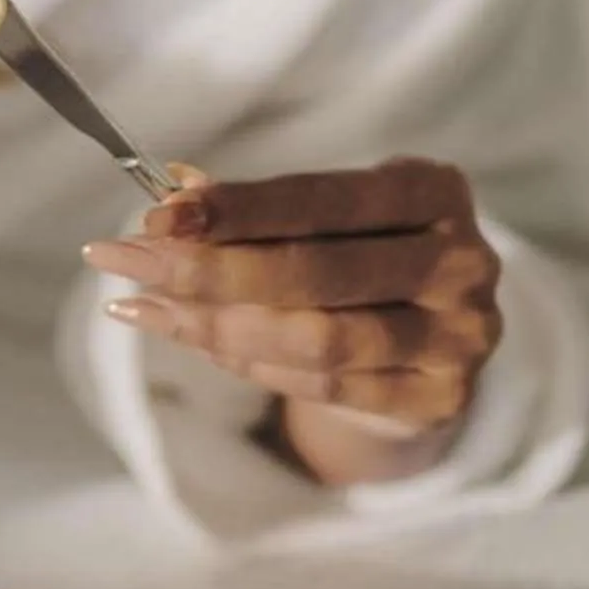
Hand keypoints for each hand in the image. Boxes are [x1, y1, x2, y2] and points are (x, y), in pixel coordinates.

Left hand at [82, 159, 503, 486]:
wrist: (433, 345)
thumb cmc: (362, 259)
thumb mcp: (325, 218)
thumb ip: (256, 208)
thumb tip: (173, 189)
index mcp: (435, 192)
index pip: (323, 199)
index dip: (237, 209)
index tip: (160, 214)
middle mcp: (462, 262)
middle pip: (315, 273)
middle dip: (209, 268)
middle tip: (127, 261)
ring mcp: (459, 338)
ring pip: (316, 339)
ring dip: (216, 324)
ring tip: (145, 305)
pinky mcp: (438, 399)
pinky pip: (323, 387)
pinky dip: (249, 364)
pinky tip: (194, 340)